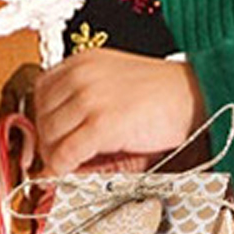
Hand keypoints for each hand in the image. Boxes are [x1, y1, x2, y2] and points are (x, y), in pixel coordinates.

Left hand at [34, 51, 207, 176]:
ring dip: (56, 157)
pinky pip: (64, 155)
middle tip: (64, 155)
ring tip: (75, 163)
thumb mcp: (115, 87)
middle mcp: (81, 75)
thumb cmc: (161, 94)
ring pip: (48, 137)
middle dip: (48, 141)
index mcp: (84, 61)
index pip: (41, 91)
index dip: (43, 118)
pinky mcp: (101, 124)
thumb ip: (83, 106)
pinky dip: (64, 169)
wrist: (193, 96)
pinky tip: (77, 172)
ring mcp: (89, 98)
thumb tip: (55, 142)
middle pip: (40, 116)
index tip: (53, 136)